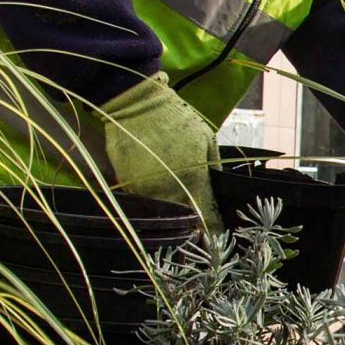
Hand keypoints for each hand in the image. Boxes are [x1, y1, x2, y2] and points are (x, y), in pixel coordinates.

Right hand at [98, 72, 223, 232]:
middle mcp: (169, 190)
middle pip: (183, 218)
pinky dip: (151, 196)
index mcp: (193, 179)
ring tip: (175, 197)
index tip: (217, 238)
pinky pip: (143, 199)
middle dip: (192, 222)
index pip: (207, 216)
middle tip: (197, 221)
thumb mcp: (207, 139)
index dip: (213, 229)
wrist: (138, 107)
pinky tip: (156, 182)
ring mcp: (145, 190)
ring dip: (170, 209)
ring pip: (162, 211)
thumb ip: (214, 168)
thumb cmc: (177, 120)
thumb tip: (218, 190)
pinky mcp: (126, 186)